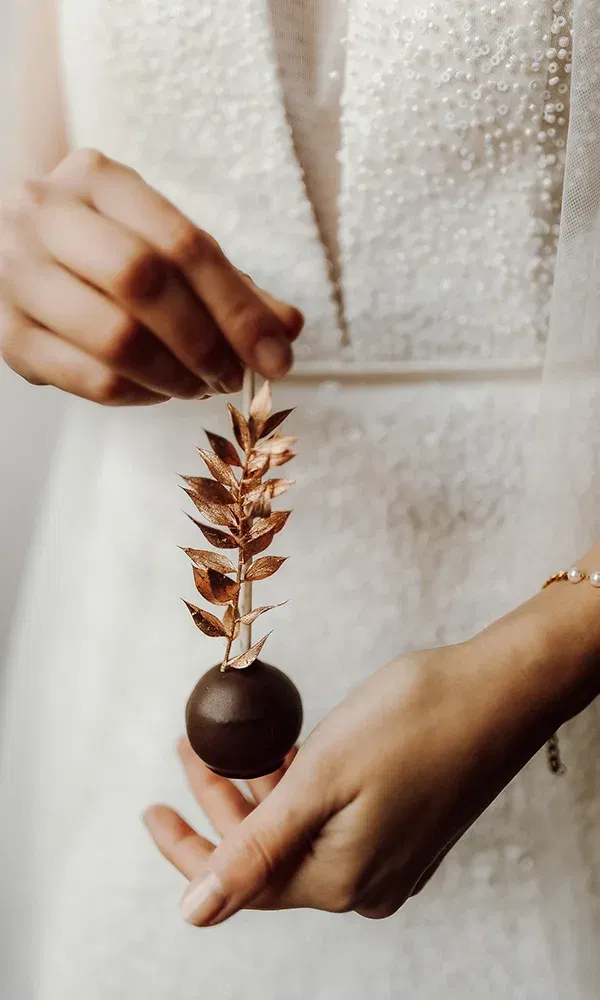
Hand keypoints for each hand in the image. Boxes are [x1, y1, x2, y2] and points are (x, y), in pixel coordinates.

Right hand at [0, 149, 302, 404]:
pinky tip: (159, 392)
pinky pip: (90, 380)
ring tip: (200, 387)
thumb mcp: (161, 244)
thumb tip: (287, 327)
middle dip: (205, 342)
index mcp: (98, 179)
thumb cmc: (102, 246)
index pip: (183, 243)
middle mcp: (46, 215)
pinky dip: (140, 396)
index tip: (277, 357)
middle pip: (143, 282)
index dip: (239, 308)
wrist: (3, 247)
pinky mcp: (8, 335)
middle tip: (233, 376)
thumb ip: (228, 283)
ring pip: (115, 338)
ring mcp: (17, 274)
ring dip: (175, 377)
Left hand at [144, 630, 557, 924]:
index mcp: (340, 879)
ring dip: (260, 790)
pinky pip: (331, 822)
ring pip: (298, 834)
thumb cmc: (415, 721)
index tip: (151, 808)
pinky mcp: (404, 830)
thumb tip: (195, 913)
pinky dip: (300, 791)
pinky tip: (287, 753)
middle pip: (268, 853)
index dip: (186, 846)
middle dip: (223, 800)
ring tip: (234, 743)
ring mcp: (389, 858)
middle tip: (193, 748)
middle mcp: (365, 883)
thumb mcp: (320, 778)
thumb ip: (256, 849)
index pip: (239, 880)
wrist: (498, 691)